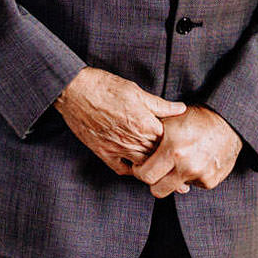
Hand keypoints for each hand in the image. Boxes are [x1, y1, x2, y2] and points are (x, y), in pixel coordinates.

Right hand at [53, 68, 186, 175]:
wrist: (73, 90)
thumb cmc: (104, 86)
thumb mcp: (136, 91)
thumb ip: (160, 105)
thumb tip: (181, 109)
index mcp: (145, 123)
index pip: (170, 141)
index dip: (178, 144)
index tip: (184, 146)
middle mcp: (133, 139)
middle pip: (159, 157)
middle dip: (170, 161)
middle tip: (181, 166)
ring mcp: (117, 148)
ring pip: (143, 166)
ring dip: (154, 169)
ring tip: (165, 171)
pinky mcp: (103, 152)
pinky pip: (121, 169)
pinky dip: (131, 170)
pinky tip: (137, 167)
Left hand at [132, 106, 241, 196]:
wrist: (227, 122)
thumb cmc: (194, 119)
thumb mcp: (169, 121)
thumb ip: (151, 137)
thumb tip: (131, 147)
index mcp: (172, 148)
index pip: (145, 175)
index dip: (139, 172)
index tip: (140, 166)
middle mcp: (186, 164)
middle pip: (157, 190)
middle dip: (153, 182)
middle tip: (154, 171)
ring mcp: (200, 175)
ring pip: (175, 188)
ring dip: (172, 179)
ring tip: (175, 163)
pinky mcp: (210, 181)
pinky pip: (192, 185)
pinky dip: (190, 177)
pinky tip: (193, 161)